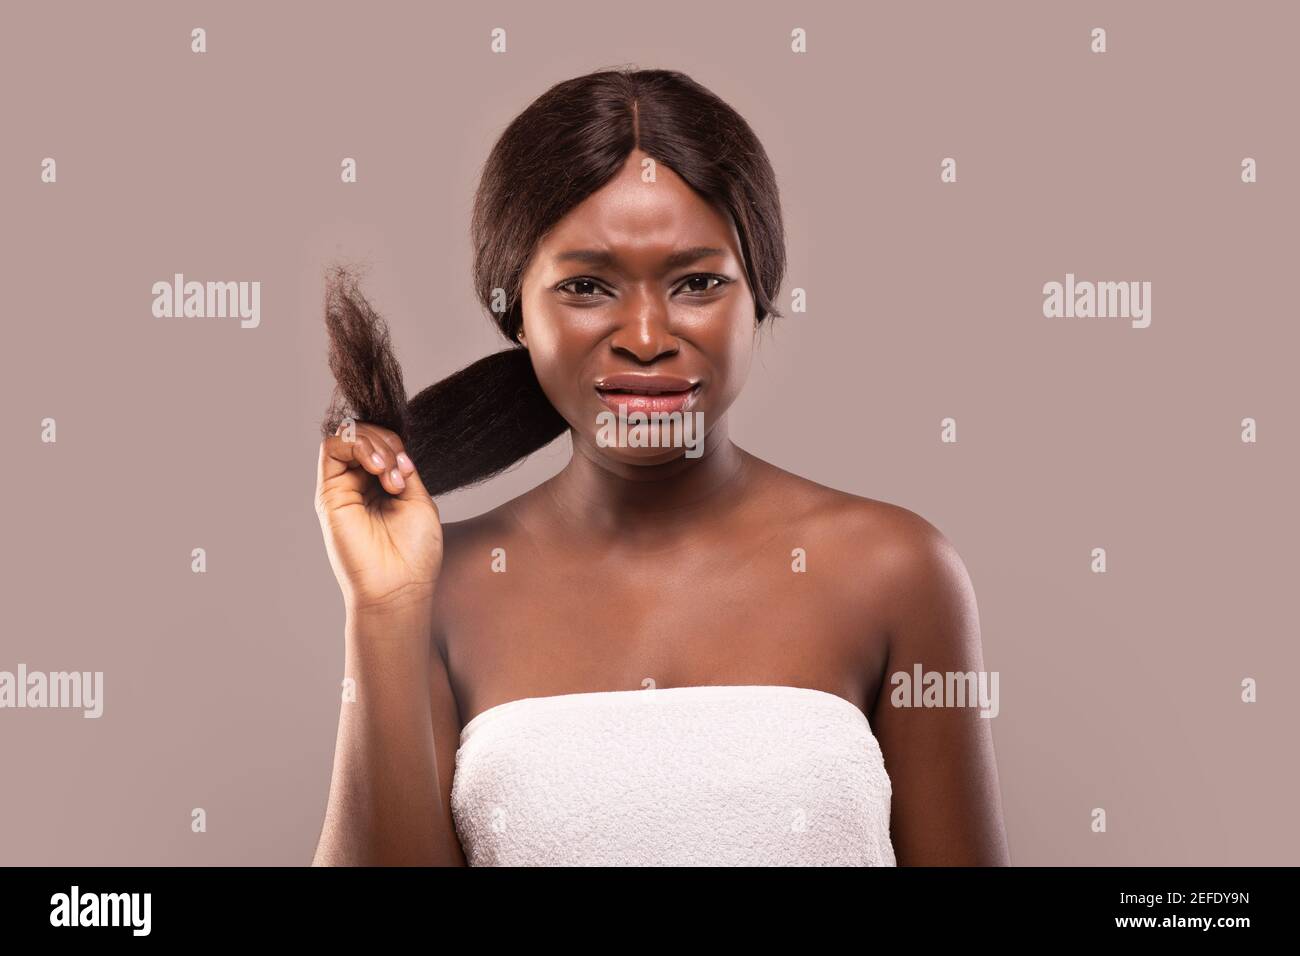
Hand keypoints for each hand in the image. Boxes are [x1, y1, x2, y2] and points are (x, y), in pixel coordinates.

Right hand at [314, 422, 441, 614]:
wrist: (399, 586)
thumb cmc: (414, 553)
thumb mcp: (418, 502)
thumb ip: (404, 471)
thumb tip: (396, 449)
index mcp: (382, 487)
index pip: (382, 442)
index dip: (396, 443)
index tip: (409, 469)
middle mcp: (360, 485)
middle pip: (365, 435)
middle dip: (387, 443)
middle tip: (400, 472)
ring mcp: (343, 488)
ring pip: (348, 435)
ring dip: (375, 444)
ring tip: (389, 473)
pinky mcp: (328, 493)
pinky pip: (332, 447)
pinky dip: (357, 445)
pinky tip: (377, 468)